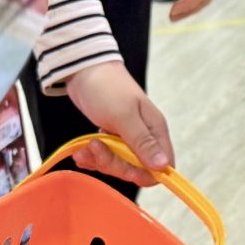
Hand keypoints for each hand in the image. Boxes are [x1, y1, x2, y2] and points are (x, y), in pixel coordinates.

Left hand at [65, 60, 174, 182]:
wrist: (83, 70)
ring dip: (99, 160)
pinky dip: (92, 157)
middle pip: (137, 169)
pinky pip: (105, 158)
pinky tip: (81, 150)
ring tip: (85, 147)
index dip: (144, 173)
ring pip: (119, 165)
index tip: (123, 167)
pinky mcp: (111, 138)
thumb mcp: (124, 116)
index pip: (162, 166)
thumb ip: (142, 143)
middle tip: (95, 147)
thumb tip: (164, 167)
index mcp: (155, 130)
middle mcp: (144, 136)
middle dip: (114, 164)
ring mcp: (127, 138)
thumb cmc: (106, 88)